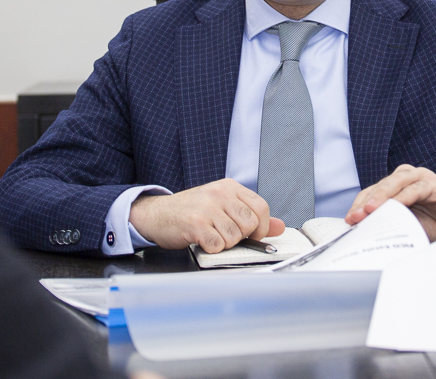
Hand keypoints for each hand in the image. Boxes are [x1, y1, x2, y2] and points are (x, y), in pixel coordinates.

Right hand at [129, 178, 284, 252]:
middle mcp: (219, 193)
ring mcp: (207, 207)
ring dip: (224, 243)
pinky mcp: (195, 224)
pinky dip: (212, 248)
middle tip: (225, 235)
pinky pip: (217, 245)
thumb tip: (279, 227)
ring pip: (235, 236)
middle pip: (250, 223)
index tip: (252, 234)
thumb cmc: (190, 211)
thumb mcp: (222, 207)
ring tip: (211, 236)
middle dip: (242, 236)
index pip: (261, 206)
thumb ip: (251, 216)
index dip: (261, 226)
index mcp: (229, 187)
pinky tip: (202, 241)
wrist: (156, 214)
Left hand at [344, 165, 435, 241]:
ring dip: (381, 196)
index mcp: (395, 188)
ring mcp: (420, 179)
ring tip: (369, 209)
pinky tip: (395, 206)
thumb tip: (367, 239)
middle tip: (355, 217)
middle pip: (379, 186)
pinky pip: (416, 188)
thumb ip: (390, 226)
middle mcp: (405, 179)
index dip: (359, 206)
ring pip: (395, 183)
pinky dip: (404, 197)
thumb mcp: (408, 226)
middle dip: (365, 202)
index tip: (349, 221)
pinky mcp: (434, 184)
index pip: (371, 193)